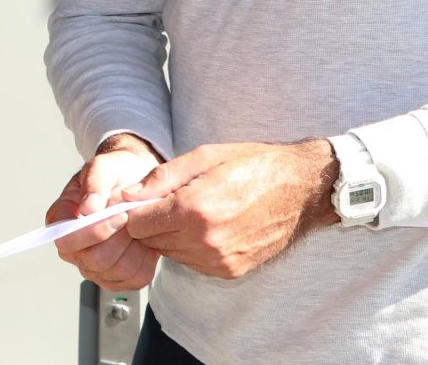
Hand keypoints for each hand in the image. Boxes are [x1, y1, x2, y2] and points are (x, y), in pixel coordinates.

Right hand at [47, 134, 163, 290]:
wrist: (137, 182)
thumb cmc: (116, 173)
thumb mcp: (104, 166)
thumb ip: (94, 183)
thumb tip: (87, 208)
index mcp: (60, 220)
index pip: (66, 240)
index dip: (94, 232)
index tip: (120, 215)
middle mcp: (73, 248)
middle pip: (93, 260)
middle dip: (120, 239)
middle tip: (133, 217)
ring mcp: (94, 266)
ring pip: (116, 271)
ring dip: (135, 248)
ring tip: (138, 225)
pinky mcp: (117, 277)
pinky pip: (135, 278)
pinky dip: (147, 259)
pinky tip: (144, 240)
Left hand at [122, 138, 336, 278]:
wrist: (301, 189)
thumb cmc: (253, 166)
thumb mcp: (203, 156)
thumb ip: (160, 178)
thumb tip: (126, 195)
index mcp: (194, 210)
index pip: (137, 224)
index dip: (134, 210)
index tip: (140, 200)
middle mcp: (205, 241)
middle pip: (151, 241)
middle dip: (152, 222)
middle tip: (170, 202)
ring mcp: (220, 260)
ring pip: (170, 253)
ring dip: (172, 235)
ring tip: (194, 211)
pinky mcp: (231, 271)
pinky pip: (193, 263)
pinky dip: (192, 247)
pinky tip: (209, 225)